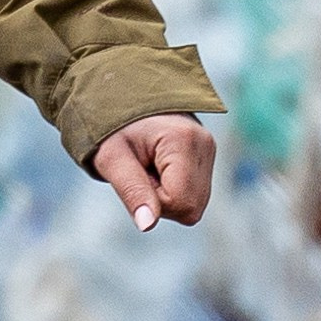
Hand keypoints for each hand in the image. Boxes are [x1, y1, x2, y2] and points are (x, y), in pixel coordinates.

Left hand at [91, 114, 214, 231]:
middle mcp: (205, 146)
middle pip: (192, 208)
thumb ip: (132, 191)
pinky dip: (172, 189)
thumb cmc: (111, 124)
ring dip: (166, 195)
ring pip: (194, 204)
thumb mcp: (112, 158)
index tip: (136, 174)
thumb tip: (147, 225)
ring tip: (148, 167)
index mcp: (184, 141)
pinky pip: (193, 193)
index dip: (153, 200)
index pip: (180, 202)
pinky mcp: (205, 157)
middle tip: (141, 172)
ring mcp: (209, 151)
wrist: (121, 94)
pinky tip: (157, 168)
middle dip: (161, 201)